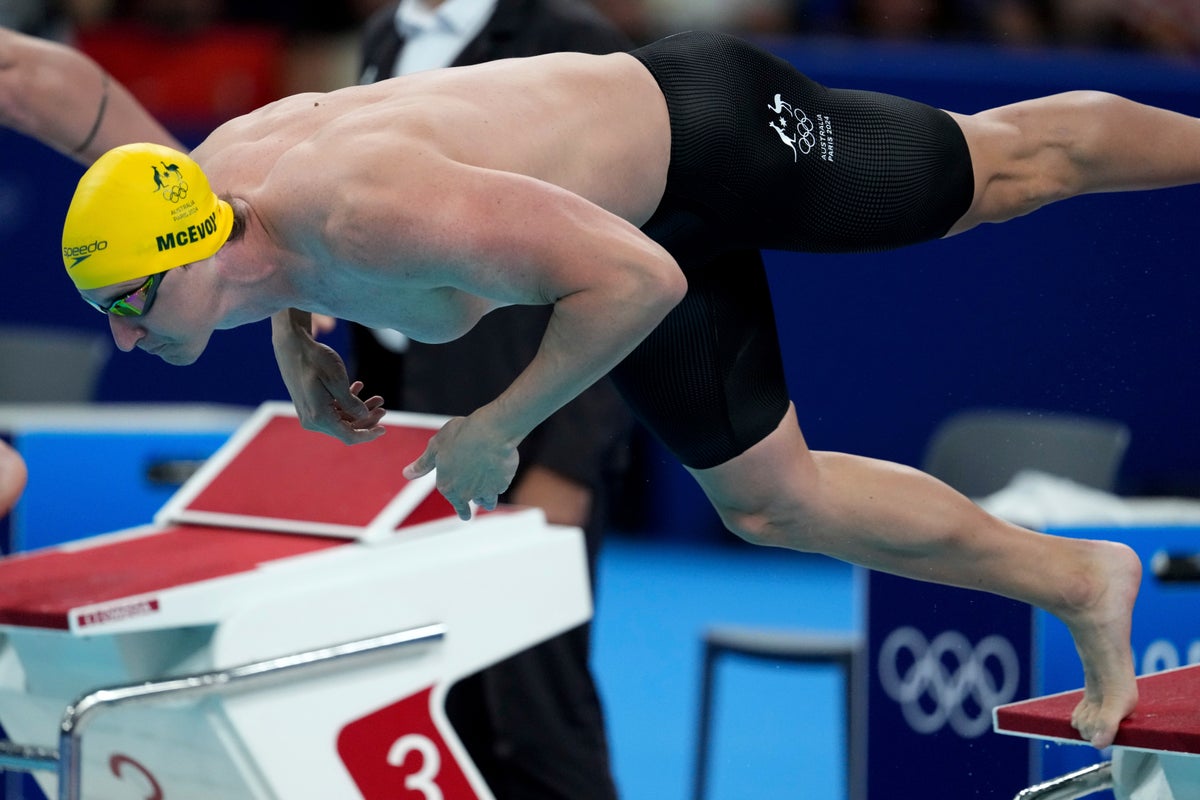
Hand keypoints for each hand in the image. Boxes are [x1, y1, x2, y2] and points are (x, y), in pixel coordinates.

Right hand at [273, 312, 385, 443]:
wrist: (292, 346)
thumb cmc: (316, 360)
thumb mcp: (338, 381)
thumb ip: (351, 403)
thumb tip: (365, 416)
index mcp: (319, 417)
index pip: (349, 436)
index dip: (368, 435)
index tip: (384, 429)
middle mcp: (312, 421)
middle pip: (346, 429)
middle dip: (367, 420)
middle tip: (382, 407)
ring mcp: (309, 414)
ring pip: (340, 419)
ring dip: (359, 410)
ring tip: (377, 398)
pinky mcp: (310, 406)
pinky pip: (332, 410)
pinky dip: (346, 403)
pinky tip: (358, 387)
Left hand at [403, 415, 519, 519]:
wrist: (489, 432)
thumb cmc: (460, 436)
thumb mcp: (436, 446)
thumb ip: (423, 463)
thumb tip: (407, 474)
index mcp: (447, 486)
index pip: (457, 506)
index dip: (462, 509)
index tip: (466, 514)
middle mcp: (465, 493)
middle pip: (474, 503)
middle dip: (475, 498)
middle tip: (479, 497)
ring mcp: (485, 490)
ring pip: (488, 501)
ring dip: (488, 496)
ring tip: (489, 485)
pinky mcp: (502, 483)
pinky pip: (501, 486)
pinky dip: (500, 481)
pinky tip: (499, 469)